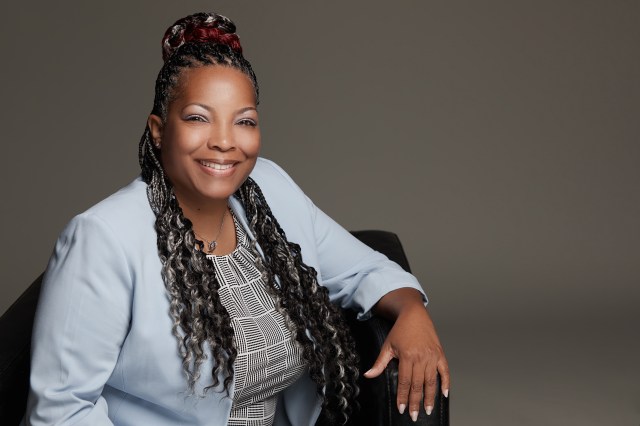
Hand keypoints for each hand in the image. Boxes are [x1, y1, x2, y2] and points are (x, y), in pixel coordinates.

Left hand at [364, 299, 449, 420]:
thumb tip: (368, 375)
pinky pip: (445, 371)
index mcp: (407, 356)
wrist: (414, 315)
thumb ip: (379, 363)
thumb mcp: (387, 346)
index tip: (401, 409)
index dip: (403, 397)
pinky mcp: (440, 354)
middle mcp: (421, 358)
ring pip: (431, 381)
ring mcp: (432, 356)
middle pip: (418, 385)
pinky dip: (446, 383)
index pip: (404, 382)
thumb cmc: (400, 330)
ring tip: (428, 410)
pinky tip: (445, 394)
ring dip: (430, 397)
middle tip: (414, 415)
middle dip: (415, 402)